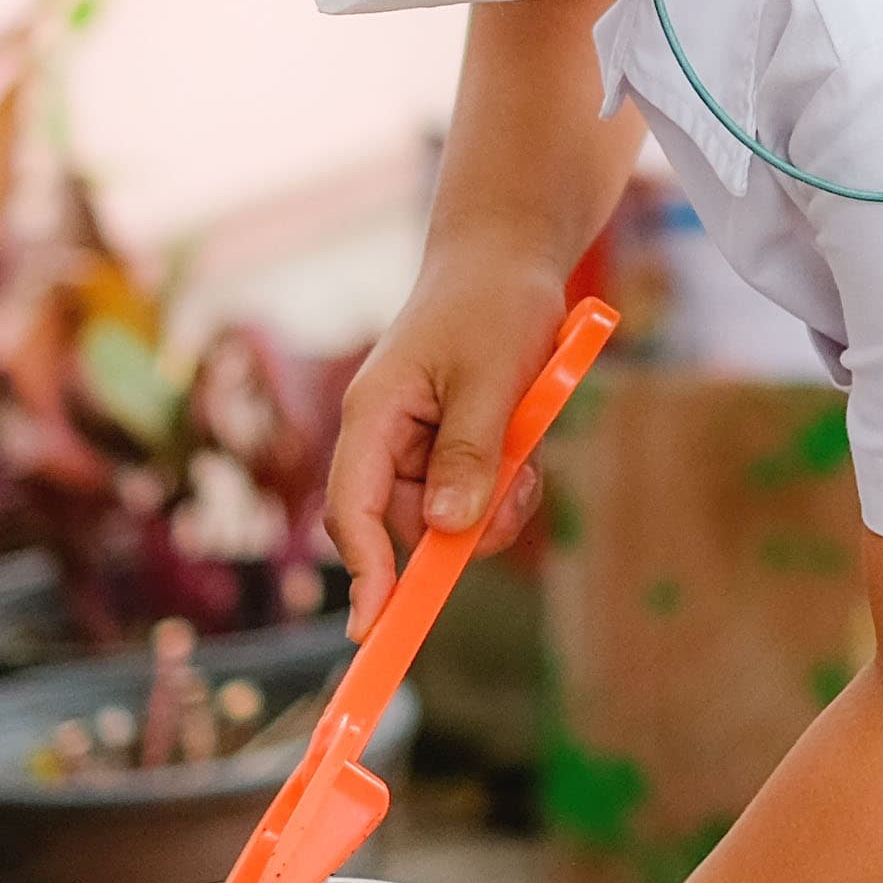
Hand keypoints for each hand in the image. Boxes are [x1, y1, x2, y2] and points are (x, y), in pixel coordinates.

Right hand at [323, 254, 564, 634]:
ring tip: (529, 443)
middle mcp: (386, 434)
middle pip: (409, 524)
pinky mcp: (453, 440)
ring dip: (497, 500)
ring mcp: (419, 440)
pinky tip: (530, 436)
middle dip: (467, 526)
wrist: (511, 255)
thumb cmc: (493, 303)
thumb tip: (450, 527)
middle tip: (521, 488)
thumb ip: (470, 452)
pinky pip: (478, 490)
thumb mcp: (490, 378)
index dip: (365, 572)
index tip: (376, 627)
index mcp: (374, 414)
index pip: (352, 509)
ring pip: (451, 514)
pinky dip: (509, 480)